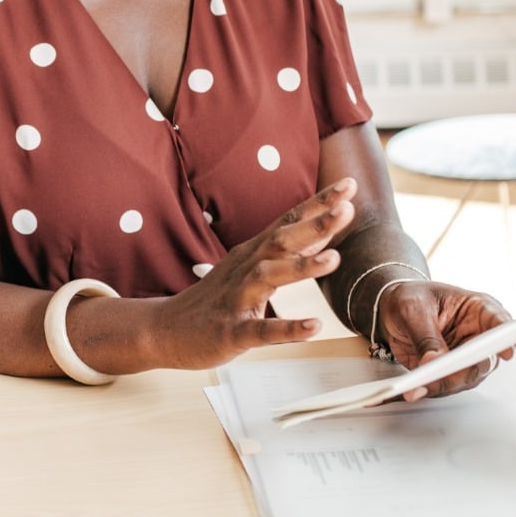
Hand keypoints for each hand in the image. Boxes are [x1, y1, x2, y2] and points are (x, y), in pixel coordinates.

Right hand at [159, 178, 357, 368]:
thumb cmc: (216, 299)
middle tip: (347, 207)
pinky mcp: (231, 331)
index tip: (348, 184)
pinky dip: (287, 328)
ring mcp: (237, 299)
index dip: (318, 203)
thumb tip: (325, 234)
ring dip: (301, 267)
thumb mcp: (251, 269)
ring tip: (335, 259)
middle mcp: (245, 269)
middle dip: (314, 223)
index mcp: (253, 253)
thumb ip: (288, 253)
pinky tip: (313, 326)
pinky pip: (261, 330)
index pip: (289, 221)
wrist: (166, 329)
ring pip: (269, 277)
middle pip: (281, 240)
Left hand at [377, 281, 511, 399]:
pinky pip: (445, 385)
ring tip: (417, 387)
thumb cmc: (410, 298)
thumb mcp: (413, 308)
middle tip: (441, 375)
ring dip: (442, 385)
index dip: (506, 339)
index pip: (500, 324)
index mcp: (479, 310)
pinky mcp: (450, 372)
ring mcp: (467, 357)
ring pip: (465, 378)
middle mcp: (479, 337)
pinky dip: (428, 389)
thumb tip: (434, 361)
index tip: (505, 352)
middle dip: (463, 371)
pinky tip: (412, 389)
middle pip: (484, 360)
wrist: (392, 308)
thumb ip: (425, 335)